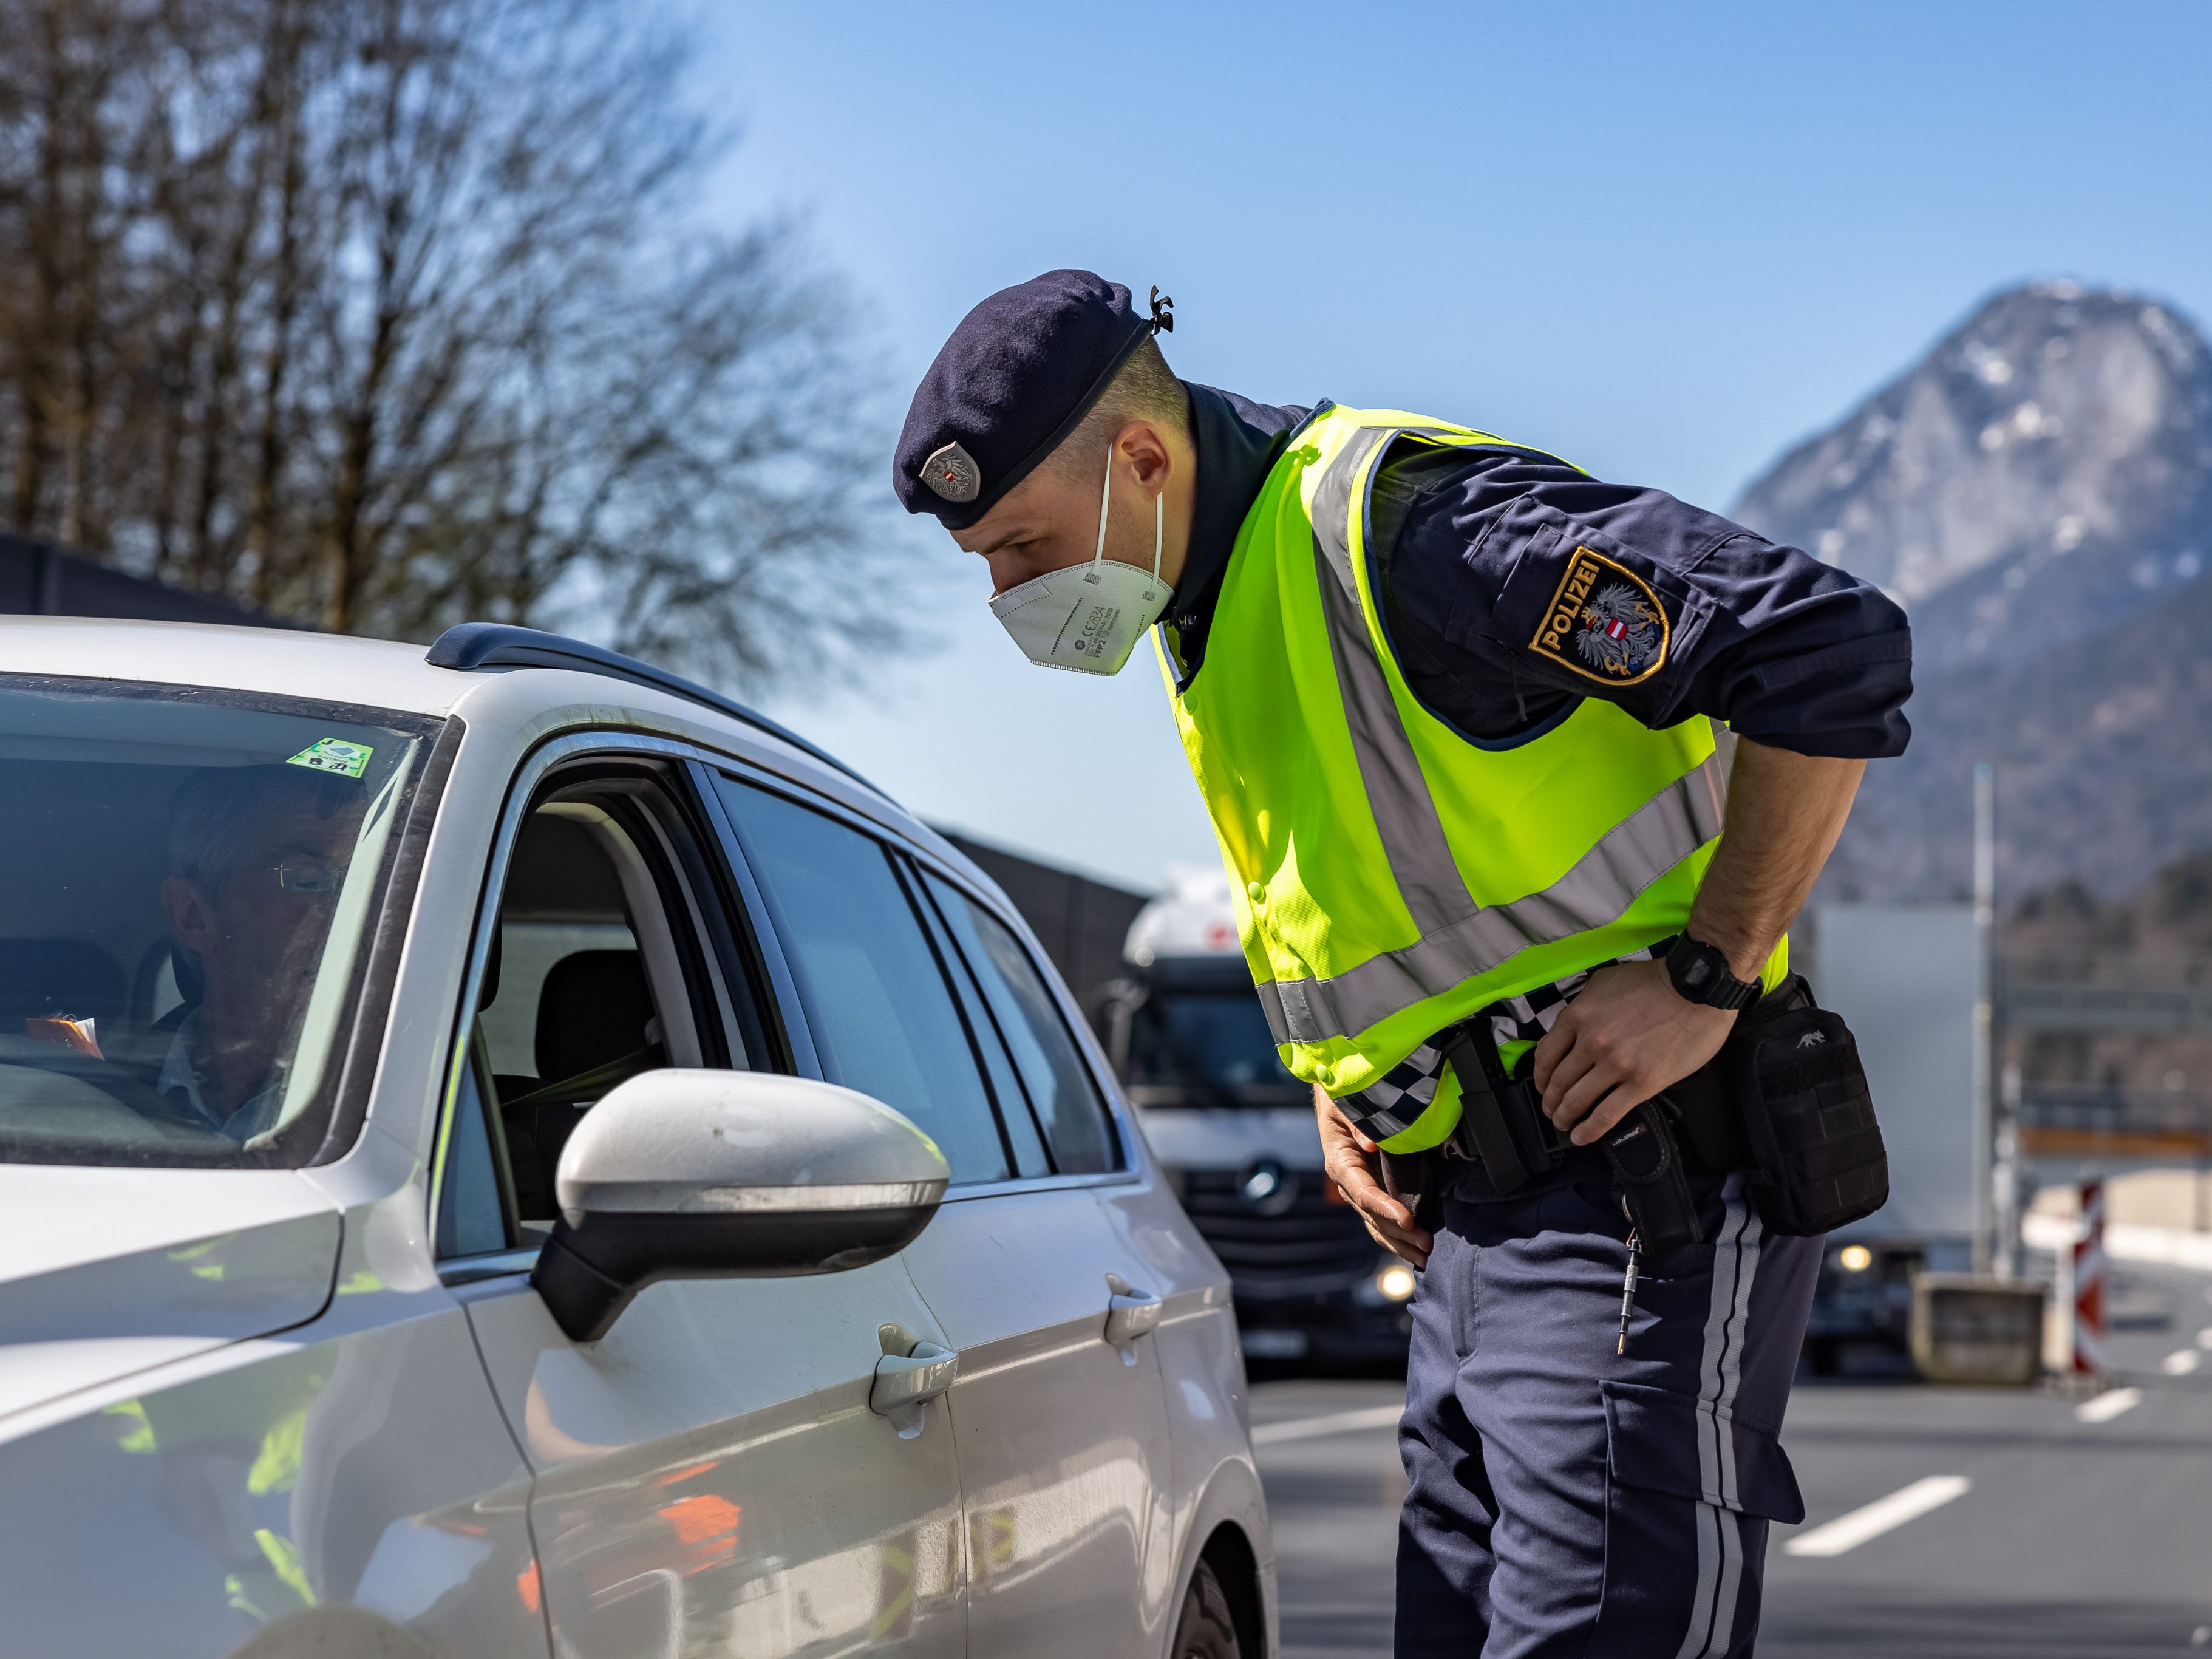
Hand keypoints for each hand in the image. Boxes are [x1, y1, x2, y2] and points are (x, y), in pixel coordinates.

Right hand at [1314, 1085, 1432, 1268]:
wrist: (1339, 1097)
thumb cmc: (1344, 1096)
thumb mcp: (1345, 1102)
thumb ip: (1357, 1121)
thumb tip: (1371, 1146)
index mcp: (1341, 1163)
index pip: (1364, 1193)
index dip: (1386, 1209)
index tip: (1409, 1220)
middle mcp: (1349, 1183)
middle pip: (1372, 1217)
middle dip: (1400, 1234)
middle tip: (1428, 1245)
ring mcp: (1360, 1191)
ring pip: (1377, 1226)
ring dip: (1401, 1243)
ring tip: (1426, 1257)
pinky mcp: (1372, 1192)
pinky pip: (1382, 1221)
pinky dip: (1398, 1236)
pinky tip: (1415, 1248)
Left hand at [1532, 960, 1737, 1145]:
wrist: (1696, 989)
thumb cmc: (1653, 981)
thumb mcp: (1604, 982)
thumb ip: (1581, 1006)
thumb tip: (1568, 1028)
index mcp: (1578, 1016)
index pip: (1546, 1054)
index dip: (1540, 1075)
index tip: (1543, 1084)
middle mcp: (1591, 1043)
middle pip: (1559, 1081)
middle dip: (1550, 1100)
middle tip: (1550, 1109)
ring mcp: (1616, 1065)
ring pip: (1578, 1100)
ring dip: (1565, 1116)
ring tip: (1563, 1123)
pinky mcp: (1642, 1084)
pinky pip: (1608, 1114)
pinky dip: (1589, 1130)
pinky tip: (1581, 1137)